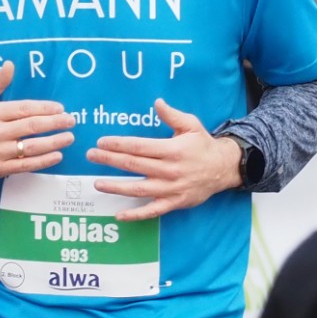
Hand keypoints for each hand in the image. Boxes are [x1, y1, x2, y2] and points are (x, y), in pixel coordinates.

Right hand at [0, 64, 76, 177]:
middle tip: (71, 121)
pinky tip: (58, 155)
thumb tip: (10, 64)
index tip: (60, 108)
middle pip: (31, 127)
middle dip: (55, 123)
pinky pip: (26, 165)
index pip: (23, 109)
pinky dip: (44, 161)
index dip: (44, 108)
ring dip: (54, 142)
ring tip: (69, 137)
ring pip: (31, 147)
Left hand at [88, 98, 245, 218]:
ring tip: (97, 183)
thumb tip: (157, 102)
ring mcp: (172, 188)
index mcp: (172, 150)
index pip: (138, 147)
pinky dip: (136, 215)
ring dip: (116, 187)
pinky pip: (153, 210)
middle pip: (134, 165)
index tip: (101, 142)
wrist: (224, 168)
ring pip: (139, 189)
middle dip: (109, 160)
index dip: (117, 144)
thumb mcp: (191, 125)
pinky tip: (119, 215)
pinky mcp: (175, 202)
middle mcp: (171, 170)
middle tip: (91, 156)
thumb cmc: (204, 145)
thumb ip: (172, 115)